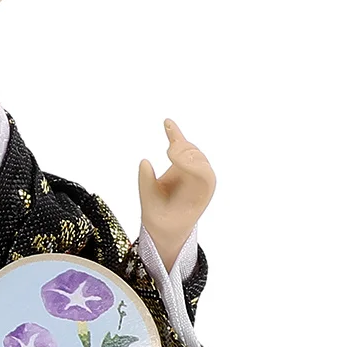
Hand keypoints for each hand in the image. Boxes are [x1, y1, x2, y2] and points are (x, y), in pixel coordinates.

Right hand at [138, 119, 215, 273]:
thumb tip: (144, 162)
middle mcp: (202, 179)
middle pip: (196, 158)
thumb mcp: (151, 205)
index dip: (189, 162)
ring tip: (170, 148)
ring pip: (189, 149)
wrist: (167, 224)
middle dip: (183, 153)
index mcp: (202, 192)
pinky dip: (173, 133)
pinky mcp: (183, 162)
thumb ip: (147, 185)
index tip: (171, 155)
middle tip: (169, 152)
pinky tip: (167, 122)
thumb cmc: (162, 218)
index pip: (203, 172)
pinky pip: (180, 144)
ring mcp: (194, 168)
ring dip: (179, 145)